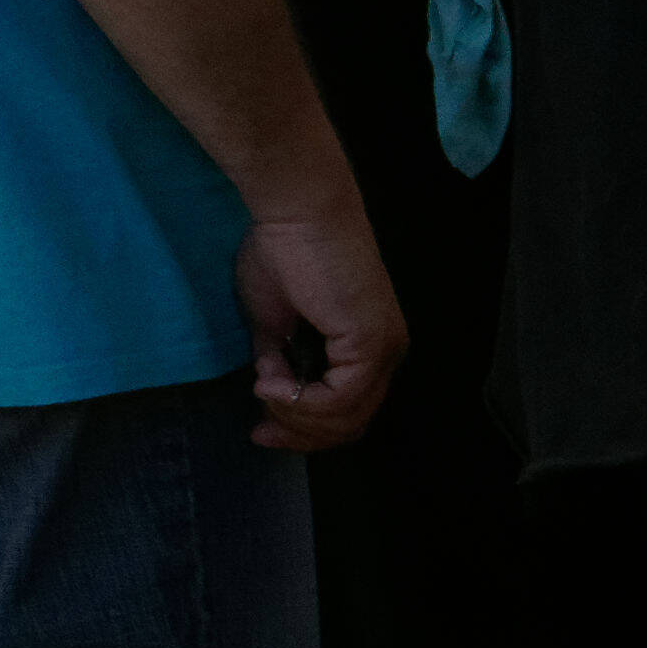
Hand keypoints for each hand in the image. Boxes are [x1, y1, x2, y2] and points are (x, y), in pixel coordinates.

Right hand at [236, 192, 403, 450]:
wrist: (297, 212)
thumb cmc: (284, 250)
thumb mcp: (273, 318)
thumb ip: (278, 357)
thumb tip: (272, 386)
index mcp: (367, 345)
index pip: (348, 411)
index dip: (306, 429)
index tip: (263, 428)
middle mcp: (385, 353)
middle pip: (350, 424)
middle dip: (301, 435)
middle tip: (261, 431)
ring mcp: (382, 349)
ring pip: (345, 418)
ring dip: (297, 417)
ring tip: (264, 391)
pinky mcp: (370, 342)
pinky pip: (339, 399)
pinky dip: (302, 402)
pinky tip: (272, 384)